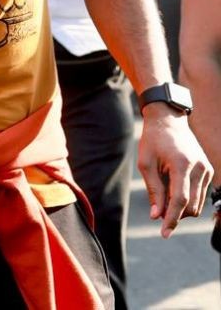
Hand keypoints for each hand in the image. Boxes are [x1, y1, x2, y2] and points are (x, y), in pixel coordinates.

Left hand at [137, 105, 212, 237]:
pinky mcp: (208, 170)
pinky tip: (172, 191)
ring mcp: (206, 169)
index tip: (164, 233)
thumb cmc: (153, 141)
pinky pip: (199, 193)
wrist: (168, 121)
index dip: (172, 218)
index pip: (180, 200)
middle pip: (191, 206)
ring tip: (162, 199)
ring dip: (181, 208)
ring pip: (197, 203)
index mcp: (182, 164)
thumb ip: (154, 191)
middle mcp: (199, 168)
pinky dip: (186, 198)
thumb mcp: (146, 164)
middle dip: (175, 215)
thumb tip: (156, 216)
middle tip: (158, 216)